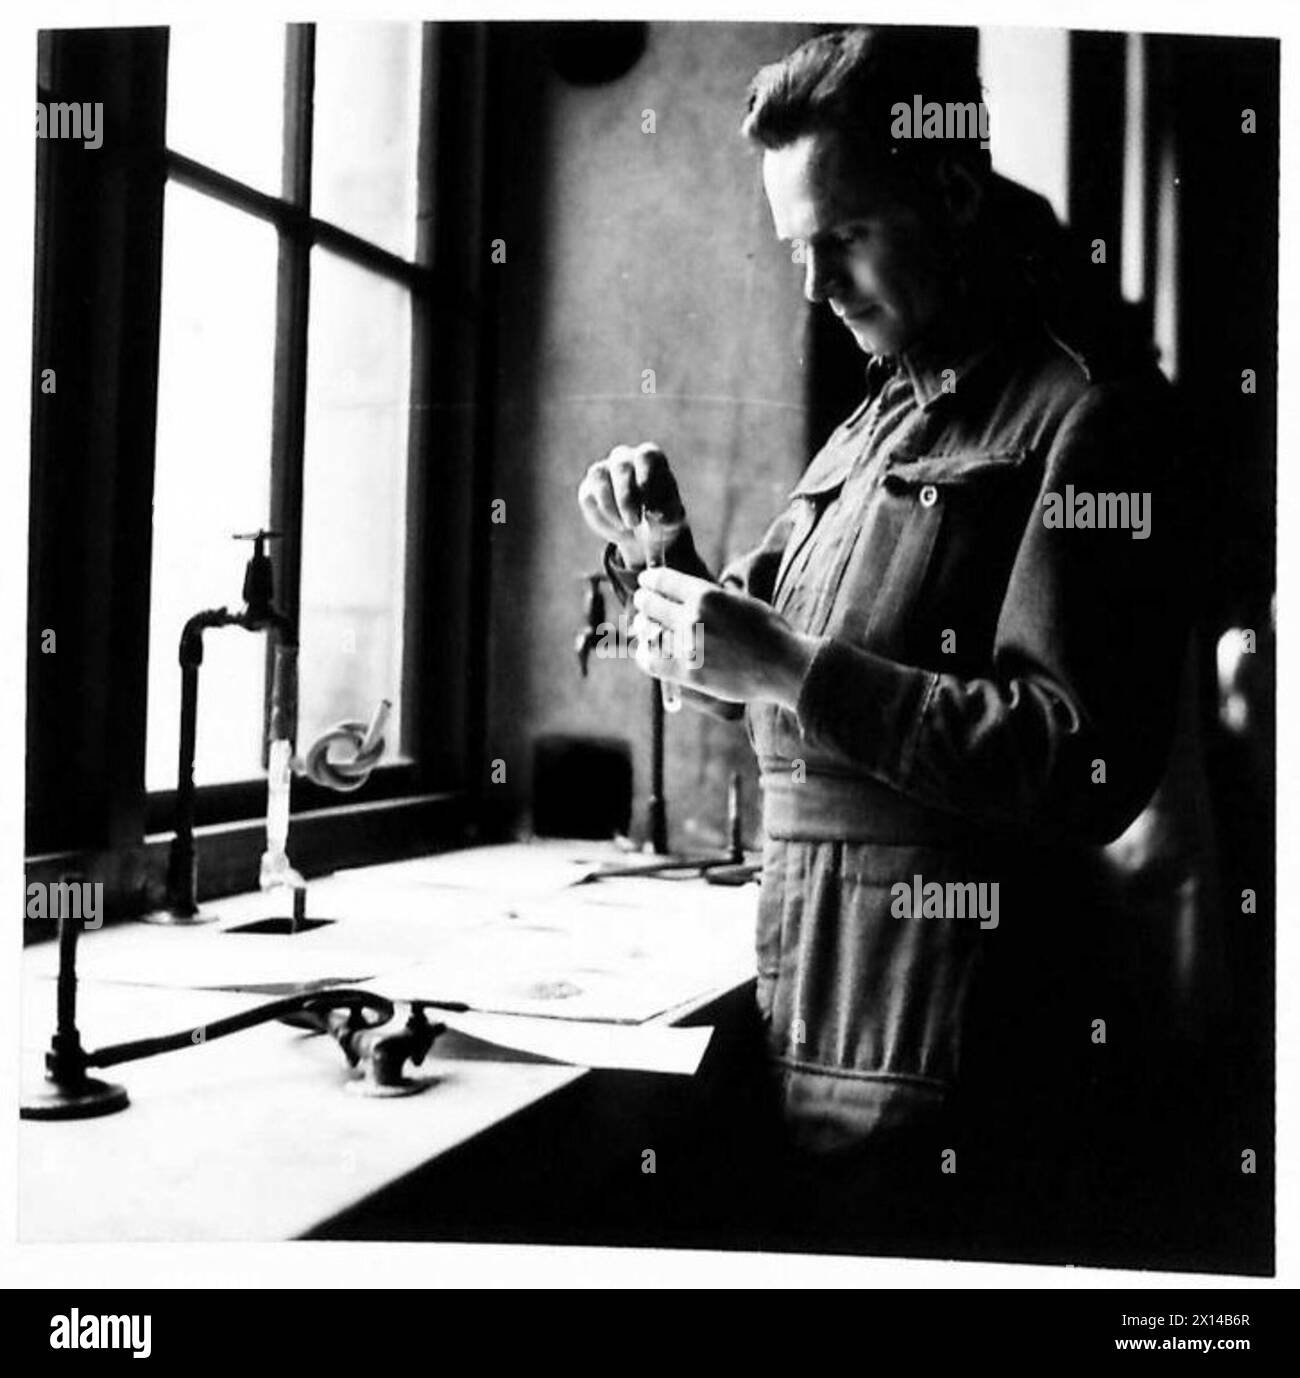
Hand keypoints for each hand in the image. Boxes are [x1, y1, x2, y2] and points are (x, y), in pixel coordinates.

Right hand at [577, 442, 685, 566]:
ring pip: (599, 476)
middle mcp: (625, 457)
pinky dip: (602, 518)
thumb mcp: (672, 520)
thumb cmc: (661, 518)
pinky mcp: (588, 488)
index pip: (645, 456)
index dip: (646, 480)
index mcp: (650, 457)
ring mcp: (603, 470)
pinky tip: (617, 530)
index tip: (649, 507)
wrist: (644, 533)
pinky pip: (588, 498)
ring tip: (626, 528)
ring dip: (611, 506)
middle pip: (621, 466)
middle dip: (626, 498)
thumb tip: (654, 513)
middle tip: (635, 523)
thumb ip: (668, 515)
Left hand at [631, 566, 817, 708]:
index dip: (650, 580)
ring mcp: (688, 647)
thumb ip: (711, 596)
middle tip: (642, 601)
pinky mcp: (688, 673)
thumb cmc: (768, 632)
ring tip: (644, 625)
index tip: (646, 581)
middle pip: (650, 604)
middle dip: (644, 600)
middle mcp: (692, 618)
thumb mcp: (739, 601)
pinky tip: (647, 650)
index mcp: (706, 595)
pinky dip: (645, 654)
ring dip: (643, 627)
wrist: (783, 666)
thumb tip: (686, 593)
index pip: (663, 580)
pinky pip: (651, 661)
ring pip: (648, 632)